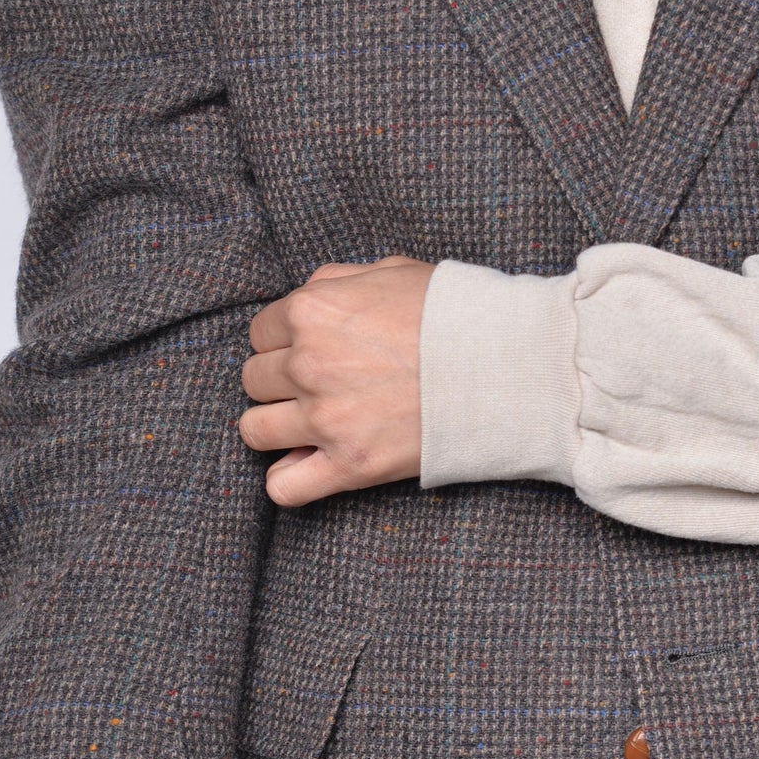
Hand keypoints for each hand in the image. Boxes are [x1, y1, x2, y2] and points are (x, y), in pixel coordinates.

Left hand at [239, 256, 435, 506]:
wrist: (504, 365)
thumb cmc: (452, 313)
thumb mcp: (390, 270)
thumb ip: (336, 281)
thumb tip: (309, 296)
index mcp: (310, 312)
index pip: (259, 333)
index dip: (283, 342)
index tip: (311, 351)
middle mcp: (307, 364)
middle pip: (254, 380)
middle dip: (280, 382)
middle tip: (319, 385)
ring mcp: (325, 419)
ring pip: (255, 430)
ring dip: (277, 427)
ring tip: (309, 425)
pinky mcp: (350, 465)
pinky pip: (284, 487)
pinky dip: (289, 481)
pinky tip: (308, 466)